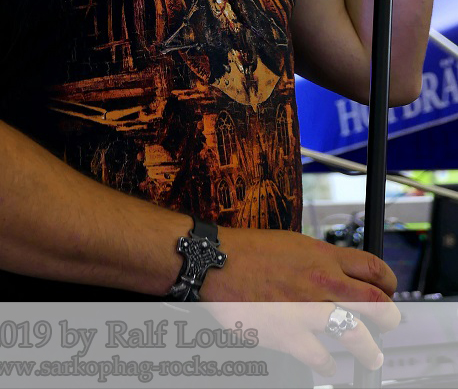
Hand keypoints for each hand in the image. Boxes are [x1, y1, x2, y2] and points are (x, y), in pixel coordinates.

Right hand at [202, 228, 399, 377]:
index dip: (388, 282)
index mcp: (323, 256)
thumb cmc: (249, 250)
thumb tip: (335, 273)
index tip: (388, 289)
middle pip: (376, 303)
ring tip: (371, 355)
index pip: (373, 268)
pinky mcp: (289, 335)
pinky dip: (328, 364)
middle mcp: (322, 282)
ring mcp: (308, 311)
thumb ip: (318, 259)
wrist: (216, 262)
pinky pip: (321, 358)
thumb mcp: (293, 243)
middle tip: (389, 324)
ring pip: (357, 335)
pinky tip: (328, 365)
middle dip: (390, 317)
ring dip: (369, 349)